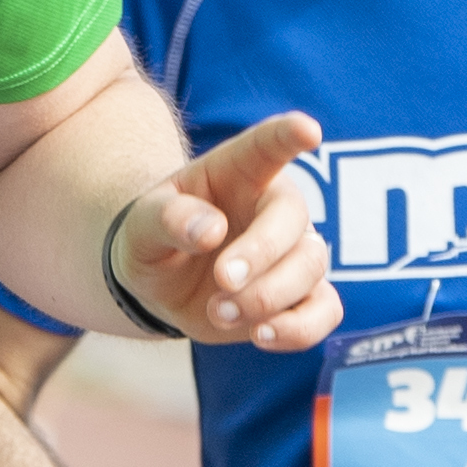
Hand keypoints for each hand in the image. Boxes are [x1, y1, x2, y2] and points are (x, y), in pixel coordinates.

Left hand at [108, 109, 335, 348]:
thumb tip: (211, 230)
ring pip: (311, 269)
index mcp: (239, 173)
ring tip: (219, 311)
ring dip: (268, 298)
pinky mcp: (300, 296)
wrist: (162, 282)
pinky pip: (323, 312)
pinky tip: (260, 335)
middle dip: (261, 256)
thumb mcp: (142, 223)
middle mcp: (275, 208)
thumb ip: (169, 219)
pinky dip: (297, 329)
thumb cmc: (155, 238)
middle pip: (294, 223)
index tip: (308, 130)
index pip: (267, 146)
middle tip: (222, 281)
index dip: (288, 136)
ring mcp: (294, 252)